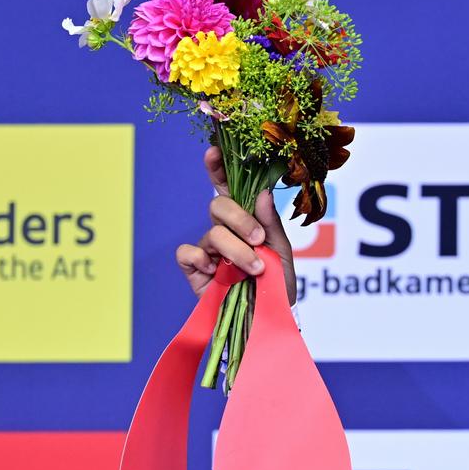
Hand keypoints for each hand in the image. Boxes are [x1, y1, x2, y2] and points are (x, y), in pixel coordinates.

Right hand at [174, 146, 299, 304]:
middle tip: (258, 239)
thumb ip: (270, 223)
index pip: (228, 187)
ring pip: (212, 233)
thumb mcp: (281, 253)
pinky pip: (187, 253)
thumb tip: (261, 192)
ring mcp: (209, 250)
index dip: (218, 167)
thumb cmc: (278, 285)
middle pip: (218, 205)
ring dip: (236, 251)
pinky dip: (201, 260)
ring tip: (255, 269)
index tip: (214, 150)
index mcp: (246, 220)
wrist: (271, 319)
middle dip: (240, 220)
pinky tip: (218, 273)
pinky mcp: (195, 271)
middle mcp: (225, 231)